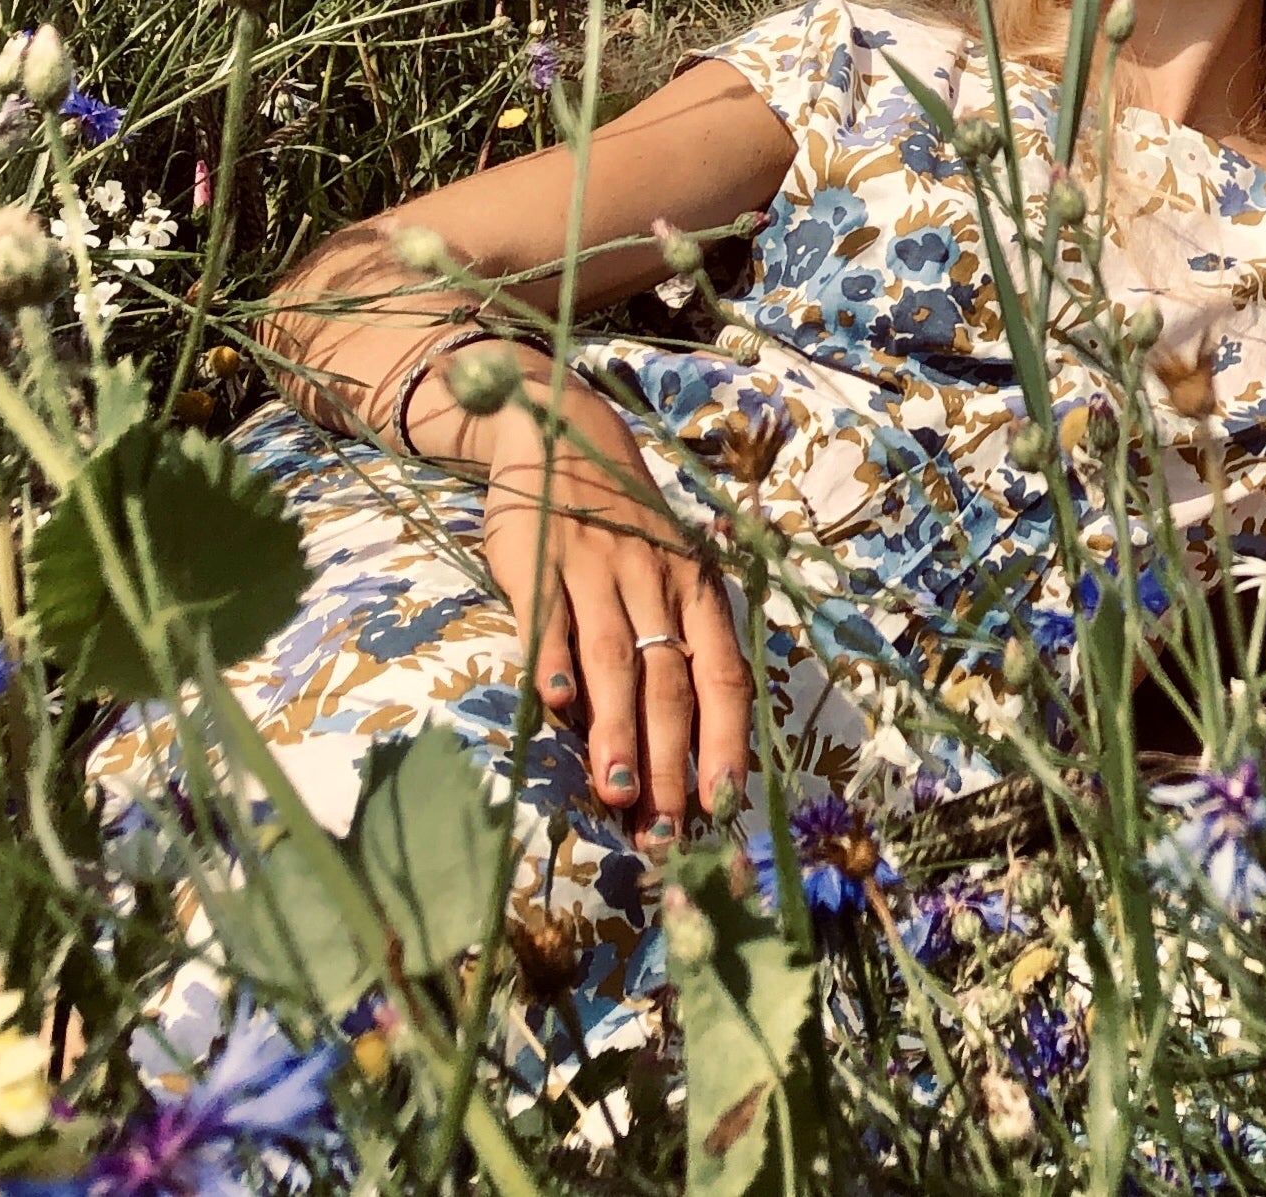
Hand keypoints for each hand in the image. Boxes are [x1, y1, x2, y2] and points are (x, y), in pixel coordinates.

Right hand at [470, 381, 753, 840]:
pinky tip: (554, 705)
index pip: (723, 677)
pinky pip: (550, 616)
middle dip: (669, 762)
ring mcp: (598, 569)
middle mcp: (656, 582)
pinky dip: (553, 660)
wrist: (566, 436)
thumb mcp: (666, 577)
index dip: (725, 741)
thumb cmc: (625, 531)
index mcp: (697, 592)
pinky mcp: (541, 559)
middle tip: (663, 830)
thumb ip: (672, 647)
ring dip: (618, 730)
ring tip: (618, 793)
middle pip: (670, 682)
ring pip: (615, 660)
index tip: (723, 804)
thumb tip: (677, 747)